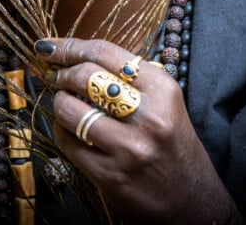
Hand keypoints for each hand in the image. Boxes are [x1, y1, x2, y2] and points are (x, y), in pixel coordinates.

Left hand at [34, 36, 237, 223]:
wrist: (193, 200)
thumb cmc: (174, 144)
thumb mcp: (165, 101)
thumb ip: (131, 78)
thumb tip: (80, 55)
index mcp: (162, 88)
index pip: (106, 52)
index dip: (71, 45)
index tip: (51, 46)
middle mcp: (148, 116)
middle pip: (85, 76)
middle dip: (62, 73)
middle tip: (57, 76)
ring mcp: (128, 147)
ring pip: (71, 110)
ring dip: (59, 101)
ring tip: (63, 101)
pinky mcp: (111, 176)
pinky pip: (69, 143)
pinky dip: (62, 130)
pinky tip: (69, 128)